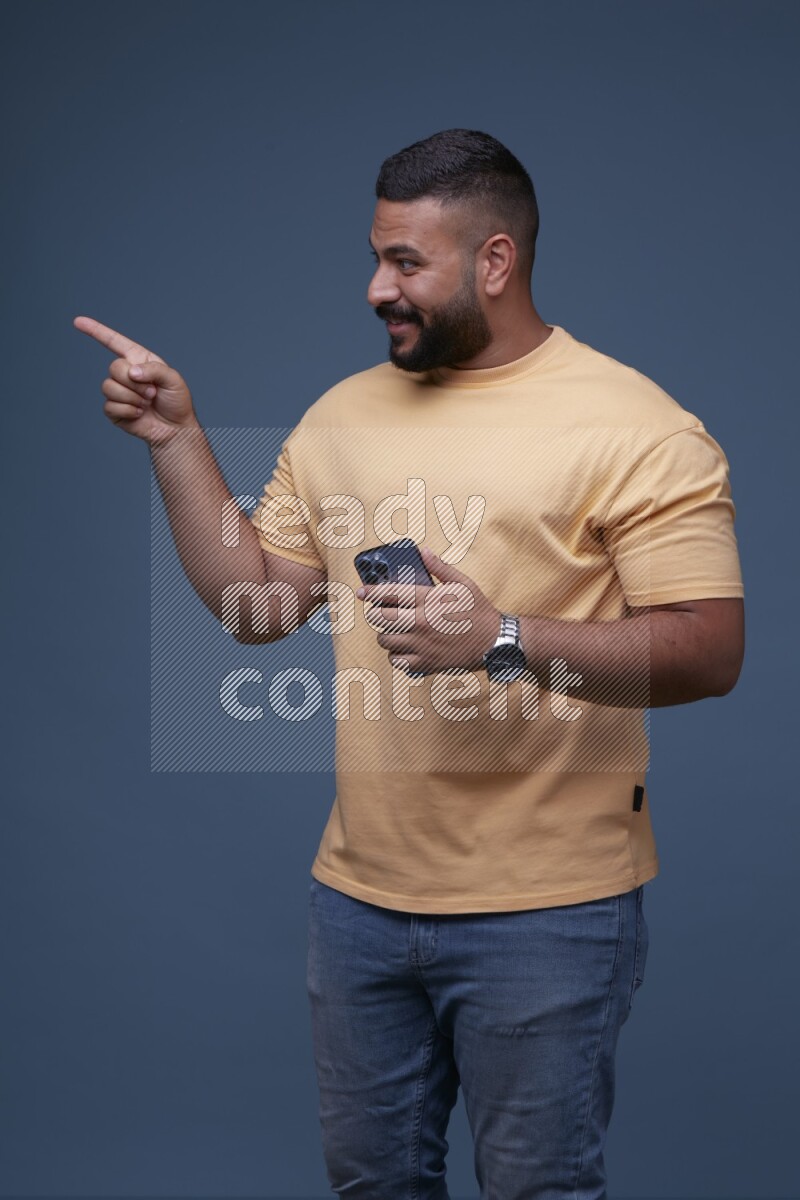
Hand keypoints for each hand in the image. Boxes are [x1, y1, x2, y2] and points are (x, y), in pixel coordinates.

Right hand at [73, 315, 197, 444]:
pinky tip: (139, 413)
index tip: (78, 321)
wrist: (175, 429)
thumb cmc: (176, 401)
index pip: (114, 342)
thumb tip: (131, 372)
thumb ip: (154, 369)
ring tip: (147, 403)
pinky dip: (128, 411)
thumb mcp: (173, 379)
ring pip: (109, 387)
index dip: (96, 331)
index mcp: (138, 359)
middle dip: (134, 383)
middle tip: (152, 393)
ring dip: (132, 398)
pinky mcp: (113, 409)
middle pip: (114, 368)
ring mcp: (118, 391)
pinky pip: (110, 405)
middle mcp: (126, 373)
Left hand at [356, 545, 499, 675]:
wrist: (493, 642)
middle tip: (378, 612)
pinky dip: (396, 655)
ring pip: (386, 640)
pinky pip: (398, 661)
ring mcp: (423, 644)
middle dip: (375, 614)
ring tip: (391, 631)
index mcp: (430, 600)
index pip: (391, 593)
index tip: (361, 592)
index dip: (372, 591)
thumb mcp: (463, 584)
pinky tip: (403, 649)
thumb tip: (422, 551)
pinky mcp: (426, 662)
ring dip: (385, 634)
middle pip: (382, 618)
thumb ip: (440, 568)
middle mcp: (422, 622)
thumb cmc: (478, 611)